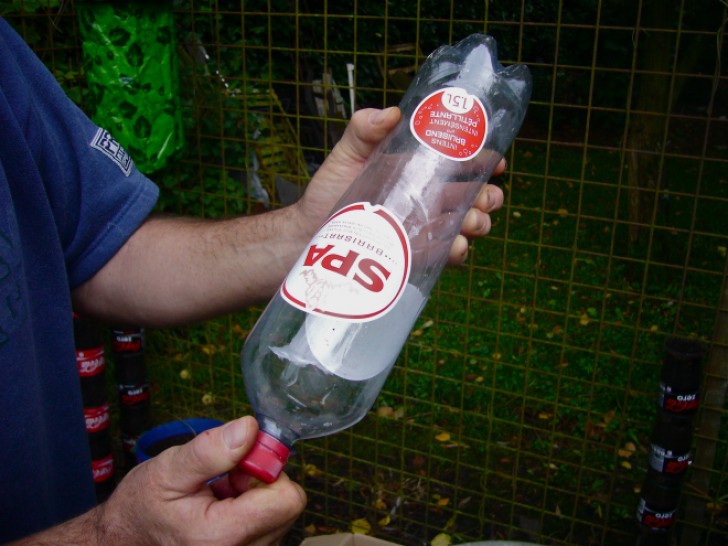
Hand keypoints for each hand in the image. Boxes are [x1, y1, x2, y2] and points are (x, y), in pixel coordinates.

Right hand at [99, 417, 305, 544]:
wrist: (124, 540)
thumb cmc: (142, 507)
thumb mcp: (169, 470)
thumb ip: (211, 451)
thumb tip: (249, 429)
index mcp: (223, 537)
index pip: (287, 498)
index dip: (267, 471)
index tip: (238, 465)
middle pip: (286, 506)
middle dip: (260, 484)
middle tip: (223, 482)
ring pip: (280, 514)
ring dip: (255, 497)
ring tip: (218, 497)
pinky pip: (270, 525)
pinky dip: (251, 511)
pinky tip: (222, 510)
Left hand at [294, 107, 505, 264]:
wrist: (308, 233)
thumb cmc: (328, 192)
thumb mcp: (346, 154)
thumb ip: (364, 129)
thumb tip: (392, 113)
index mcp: (419, 171)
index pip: (461, 163)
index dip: (484, 160)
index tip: (497, 161)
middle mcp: (427, 199)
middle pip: (474, 197)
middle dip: (489, 197)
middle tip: (486, 197)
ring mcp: (424, 228)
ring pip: (466, 226)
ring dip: (478, 223)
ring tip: (470, 222)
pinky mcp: (416, 256)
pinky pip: (446, 255)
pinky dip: (457, 251)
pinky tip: (455, 246)